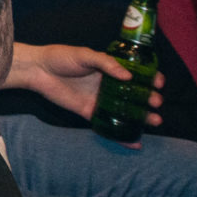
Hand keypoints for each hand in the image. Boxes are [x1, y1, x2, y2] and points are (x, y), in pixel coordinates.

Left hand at [11, 43, 162, 131]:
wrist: (38, 70)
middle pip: (135, 95)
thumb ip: (106, 63)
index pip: (136, 74)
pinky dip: (122, 136)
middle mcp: (109, 86)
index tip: (159, 83)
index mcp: (110, 69)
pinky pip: (109, 126)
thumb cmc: (61, 57)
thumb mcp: (85, 54)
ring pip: (126, 112)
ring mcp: (101, 100)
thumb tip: (128, 76)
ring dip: (142, 118)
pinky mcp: (90, 112)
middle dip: (149, 99)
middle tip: (156, 102)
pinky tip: (135, 142)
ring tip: (155, 121)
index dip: (150, 78)